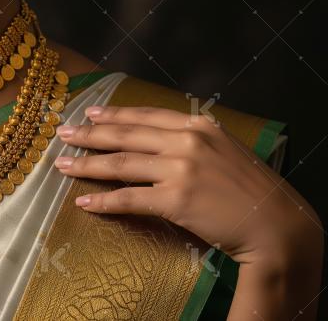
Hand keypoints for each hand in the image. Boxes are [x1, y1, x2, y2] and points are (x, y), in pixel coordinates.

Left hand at [53, 105, 321, 268]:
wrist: (274, 224)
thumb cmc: (249, 189)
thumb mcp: (223, 150)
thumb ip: (191, 140)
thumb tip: (156, 139)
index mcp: (198, 125)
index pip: (145, 116)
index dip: (114, 114)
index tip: (89, 113)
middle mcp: (186, 141)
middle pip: (125, 135)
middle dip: (89, 134)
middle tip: (63, 134)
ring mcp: (179, 170)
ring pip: (120, 163)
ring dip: (86, 164)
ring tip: (62, 165)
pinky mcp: (174, 200)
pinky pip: (128, 198)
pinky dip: (103, 200)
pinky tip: (84, 200)